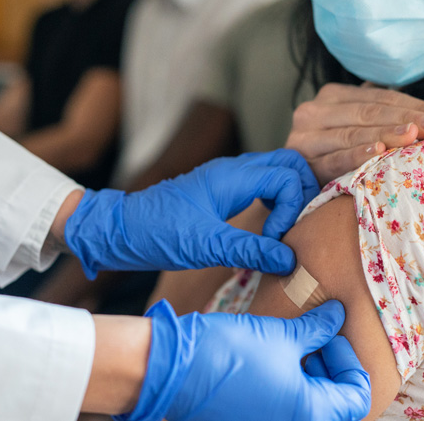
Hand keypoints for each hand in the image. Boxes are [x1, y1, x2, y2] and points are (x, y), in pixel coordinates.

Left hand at [64, 150, 318, 277]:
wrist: (119, 230)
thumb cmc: (157, 233)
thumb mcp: (205, 246)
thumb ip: (250, 250)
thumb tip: (290, 260)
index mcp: (232, 176)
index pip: (287, 176)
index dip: (293, 208)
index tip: (275, 239)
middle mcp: (233, 170)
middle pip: (289, 164)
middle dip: (303, 193)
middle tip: (296, 229)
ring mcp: (228, 179)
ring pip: (276, 173)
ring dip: (290, 198)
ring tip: (284, 232)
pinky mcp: (221, 192)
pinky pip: (261, 186)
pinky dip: (275, 203)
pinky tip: (268, 231)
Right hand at [116, 300, 370, 420]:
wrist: (174, 368)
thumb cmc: (230, 352)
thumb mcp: (280, 334)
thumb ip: (316, 329)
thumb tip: (338, 315)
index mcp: (310, 413)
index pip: (356, 395)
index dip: (349, 361)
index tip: (331, 335)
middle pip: (334, 403)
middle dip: (329, 366)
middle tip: (313, 335)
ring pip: (307, 405)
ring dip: (308, 374)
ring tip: (292, 341)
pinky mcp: (248, 420)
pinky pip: (281, 407)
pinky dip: (286, 384)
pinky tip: (272, 355)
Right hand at [287, 83, 423, 184]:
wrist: (290, 189)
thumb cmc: (334, 158)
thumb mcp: (355, 129)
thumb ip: (382, 116)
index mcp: (331, 96)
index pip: (378, 96)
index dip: (413, 104)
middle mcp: (314, 111)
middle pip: (367, 112)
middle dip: (406, 118)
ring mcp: (304, 137)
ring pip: (352, 133)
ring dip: (385, 134)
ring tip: (413, 136)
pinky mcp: (300, 162)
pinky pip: (333, 158)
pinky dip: (356, 155)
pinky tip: (377, 152)